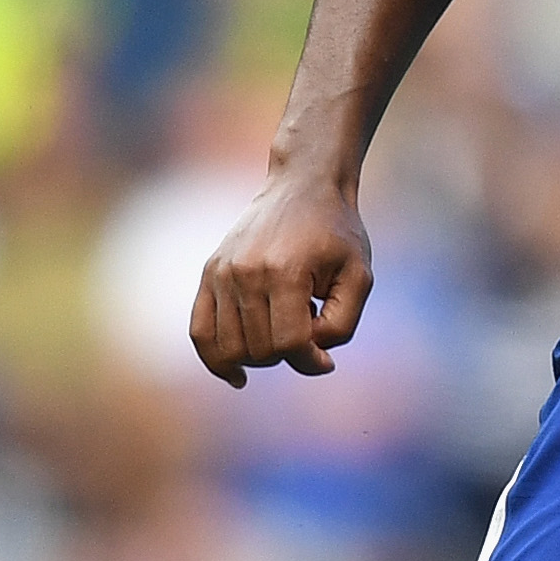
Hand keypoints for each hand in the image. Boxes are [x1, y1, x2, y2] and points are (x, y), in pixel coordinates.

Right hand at [188, 169, 374, 387]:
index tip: (327, 358)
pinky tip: (237, 375)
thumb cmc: (336, 233)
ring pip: (231, 348)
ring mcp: (221, 273)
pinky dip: (216, 360)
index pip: (289, 344)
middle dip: (289, 354)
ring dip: (261, 355)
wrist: (303, 185)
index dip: (311, 362)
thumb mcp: (359, 277)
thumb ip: (342, 325)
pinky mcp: (209, 273)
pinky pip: (200, 332)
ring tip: (282, 326)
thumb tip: (312, 358)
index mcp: (284, 271)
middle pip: (261, 350)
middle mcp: (245, 273)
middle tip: (308, 326)